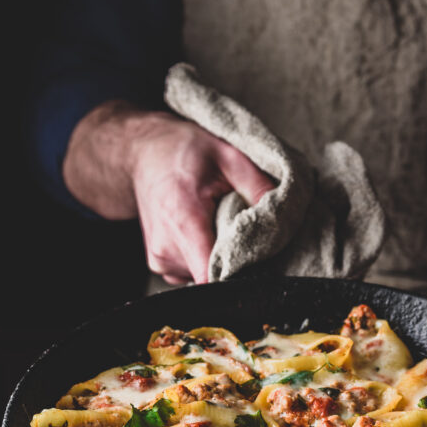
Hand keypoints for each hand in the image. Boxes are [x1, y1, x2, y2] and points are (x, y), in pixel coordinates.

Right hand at [63, 101, 274, 283]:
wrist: (143, 152)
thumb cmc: (183, 149)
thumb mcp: (229, 155)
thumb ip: (258, 186)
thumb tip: (283, 216)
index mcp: (183, 219)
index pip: (212, 276)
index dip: (240, 274)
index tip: (257, 259)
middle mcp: (166, 247)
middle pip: (216, 276)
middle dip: (236, 257)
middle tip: (238, 224)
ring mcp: (160, 259)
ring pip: (206, 276)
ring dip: (220, 255)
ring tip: (217, 221)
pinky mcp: (160, 263)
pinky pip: (193, 273)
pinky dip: (206, 256)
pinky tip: (205, 231)